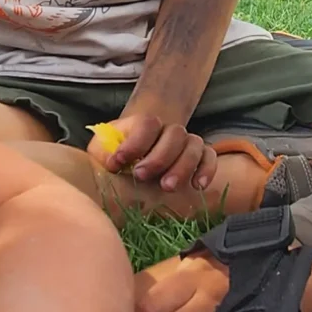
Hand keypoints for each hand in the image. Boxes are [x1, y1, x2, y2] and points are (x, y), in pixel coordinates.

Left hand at [94, 113, 217, 194]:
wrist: (133, 169)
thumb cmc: (115, 160)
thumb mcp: (101, 154)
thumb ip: (102, 153)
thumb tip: (109, 161)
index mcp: (143, 126)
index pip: (147, 124)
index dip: (134, 143)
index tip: (117, 163)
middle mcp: (168, 131)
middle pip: (174, 134)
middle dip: (158, 157)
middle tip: (140, 176)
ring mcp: (186, 144)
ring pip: (193, 145)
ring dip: (182, 166)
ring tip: (167, 187)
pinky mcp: (200, 159)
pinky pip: (210, 158)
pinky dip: (206, 169)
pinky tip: (197, 186)